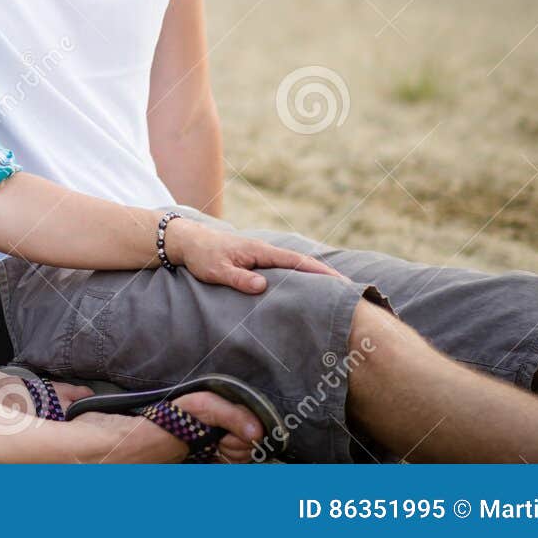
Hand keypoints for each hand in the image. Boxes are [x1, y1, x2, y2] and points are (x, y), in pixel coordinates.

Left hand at [163, 219, 342, 293]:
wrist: (188, 242)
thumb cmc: (202, 256)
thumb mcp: (217, 270)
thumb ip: (239, 278)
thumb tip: (263, 287)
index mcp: (261, 251)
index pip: (298, 262)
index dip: (321, 272)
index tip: (342, 283)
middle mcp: (266, 251)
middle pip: (302, 264)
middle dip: (326, 276)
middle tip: (349, 293)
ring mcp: (262, 256)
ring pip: (294, 267)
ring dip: (314, 278)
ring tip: (335, 294)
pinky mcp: (257, 262)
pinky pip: (283, 270)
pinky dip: (298, 277)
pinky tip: (305, 290)